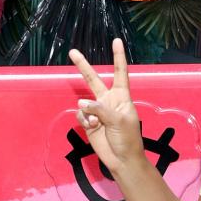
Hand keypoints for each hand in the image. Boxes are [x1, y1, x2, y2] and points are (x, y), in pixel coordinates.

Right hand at [69, 38, 145, 172]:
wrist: (121, 159)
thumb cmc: (128, 139)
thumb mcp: (120, 120)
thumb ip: (101, 108)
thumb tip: (83, 104)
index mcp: (121, 97)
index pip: (120, 73)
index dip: (118, 57)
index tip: (117, 41)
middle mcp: (108, 101)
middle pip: (94, 80)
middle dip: (83, 66)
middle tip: (72, 52)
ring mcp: (97, 111)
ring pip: (84, 102)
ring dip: (88, 112)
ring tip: (98, 124)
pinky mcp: (88, 122)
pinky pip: (80, 115)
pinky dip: (85, 121)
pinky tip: (93, 128)